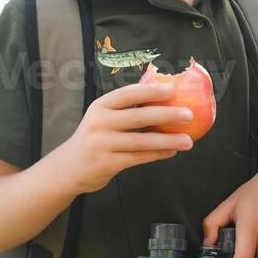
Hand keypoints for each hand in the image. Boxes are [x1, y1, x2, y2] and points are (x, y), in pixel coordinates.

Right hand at [58, 81, 195, 193]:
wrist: (68, 168)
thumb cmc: (95, 138)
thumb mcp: (102, 118)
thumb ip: (125, 109)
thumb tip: (163, 97)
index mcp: (100, 106)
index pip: (127, 94)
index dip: (150, 91)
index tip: (172, 89)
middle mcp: (99, 123)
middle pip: (138, 117)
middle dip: (167, 115)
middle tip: (189, 114)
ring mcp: (102, 144)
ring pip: (141, 141)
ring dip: (168, 140)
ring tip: (188, 140)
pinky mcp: (107, 163)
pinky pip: (138, 158)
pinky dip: (157, 155)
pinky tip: (172, 152)